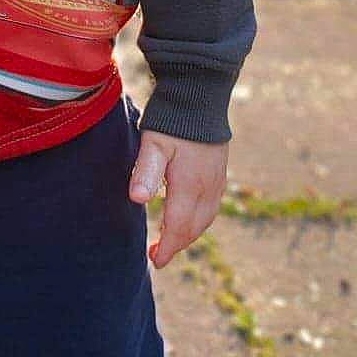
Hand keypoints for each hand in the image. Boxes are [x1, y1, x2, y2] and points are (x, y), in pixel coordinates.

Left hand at [129, 129, 229, 270]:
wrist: (200, 95)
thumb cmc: (172, 120)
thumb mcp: (153, 143)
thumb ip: (146, 171)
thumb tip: (137, 200)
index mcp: (190, 185)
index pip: (178, 227)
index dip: (167, 247)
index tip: (155, 261)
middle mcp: (207, 187)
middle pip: (193, 228)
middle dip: (176, 245)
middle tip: (157, 256)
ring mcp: (216, 180)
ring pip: (205, 219)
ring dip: (188, 234)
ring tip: (170, 241)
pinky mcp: (219, 172)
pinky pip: (211, 207)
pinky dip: (199, 221)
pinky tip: (188, 218)